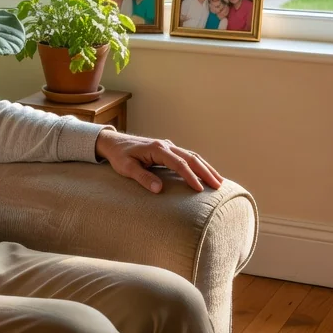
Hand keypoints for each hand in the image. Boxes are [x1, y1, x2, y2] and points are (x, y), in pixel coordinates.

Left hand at [96, 129, 222, 193]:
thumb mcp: (126, 168)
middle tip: (219, 186)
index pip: (178, 163)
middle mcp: (165, 145)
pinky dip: (199, 164)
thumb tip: (158, 189)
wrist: (113, 143)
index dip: (190, 176)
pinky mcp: (168, 150)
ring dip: (206, 167)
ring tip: (219, 181)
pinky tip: (206, 173)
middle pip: (191, 158)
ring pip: (192, 155)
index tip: (200, 189)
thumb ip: (142, 177)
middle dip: (206, 171)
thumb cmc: (119, 156)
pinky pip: (187, 156)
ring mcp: (168, 146)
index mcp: (157, 148)